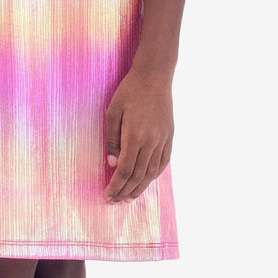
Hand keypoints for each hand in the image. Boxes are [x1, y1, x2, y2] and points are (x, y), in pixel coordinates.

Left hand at [103, 67, 173, 202]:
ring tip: (129, 198)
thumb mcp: (113, 111)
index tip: (107, 196)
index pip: (124, 170)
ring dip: (139, 188)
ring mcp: (162, 140)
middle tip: (114, 201)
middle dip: (124, 191)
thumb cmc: (130, 90)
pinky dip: (154, 175)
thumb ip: (112, 139)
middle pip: (137, 176)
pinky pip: (163, 162)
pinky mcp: (170, 136)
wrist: (154, 76)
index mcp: (134, 136)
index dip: (115, 186)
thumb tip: (111, 164)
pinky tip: (146, 181)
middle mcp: (151, 142)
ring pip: (151, 173)